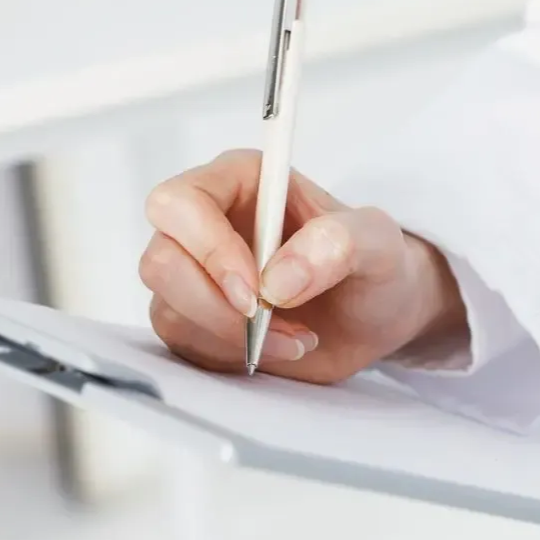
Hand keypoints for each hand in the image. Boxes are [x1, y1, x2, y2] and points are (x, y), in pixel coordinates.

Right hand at [139, 149, 466, 381]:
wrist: (377, 315)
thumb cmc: (374, 263)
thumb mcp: (378, 241)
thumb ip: (338, 243)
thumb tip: (278, 280)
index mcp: (239, 181)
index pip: (180, 204)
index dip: (207, 249)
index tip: (255, 293)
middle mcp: (206, 223)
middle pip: (160, 261)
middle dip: (215, 305)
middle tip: (270, 322)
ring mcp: (195, 275)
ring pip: (168, 309)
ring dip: (232, 337)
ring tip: (295, 335)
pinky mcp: (196, 321)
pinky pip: (184, 345)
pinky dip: (231, 357)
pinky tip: (279, 348)